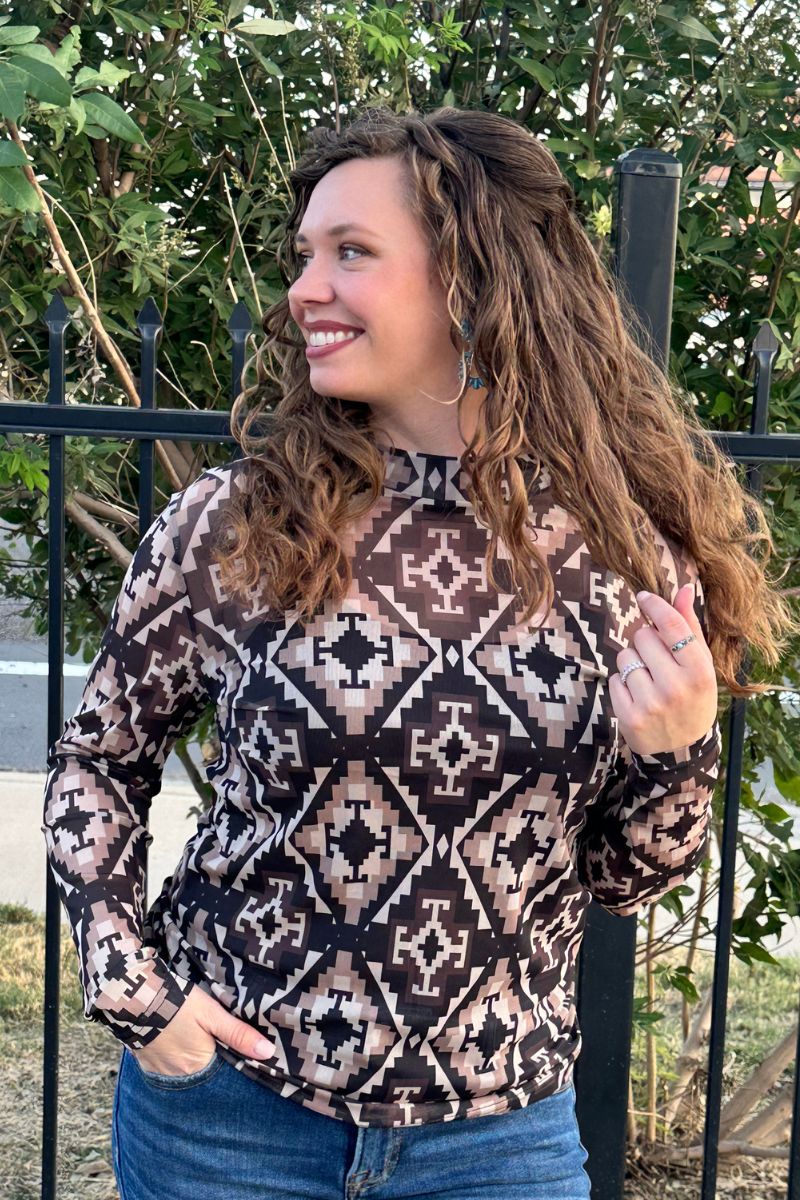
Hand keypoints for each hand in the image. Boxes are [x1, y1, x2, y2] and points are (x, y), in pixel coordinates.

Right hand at [131, 982, 275, 1076]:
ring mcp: (158, 1071)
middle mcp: (178, 1076)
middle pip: (201, 1074)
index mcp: (198, 1067)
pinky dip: (170, 1057)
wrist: (134, 996)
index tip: (231, 1052)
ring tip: (190, 1042)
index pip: (221, 1074)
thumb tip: (268, 1053)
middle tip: (208, 1042)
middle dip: (208, 1063)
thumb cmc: (177, 1003)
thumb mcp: (212, 1014)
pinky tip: (173, 1042)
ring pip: (181, 1070)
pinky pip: (162, 1066)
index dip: (227, 1062)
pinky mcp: (144, 1061)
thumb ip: (238, 1034)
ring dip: (187, 1060)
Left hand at [609, 583, 717, 756]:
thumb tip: (682, 588)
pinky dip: (622, 683)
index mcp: (700, 672)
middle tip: (657, 661)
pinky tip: (638, 696)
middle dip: (646, 642)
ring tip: (648, 680)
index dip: (655, 605)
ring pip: (625, 656)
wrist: (682, 750)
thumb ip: (690, 627)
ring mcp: (652, 703)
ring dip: (632, 662)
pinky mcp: (630, 716)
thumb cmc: (693, 697)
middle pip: (643, 636)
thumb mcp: (701, 665)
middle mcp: (677, 687)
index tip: (643, 597)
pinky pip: (614, 679)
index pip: (672, 625)